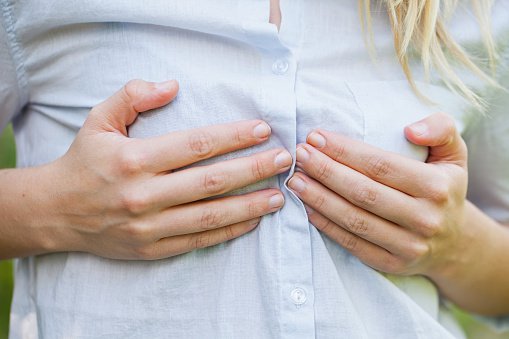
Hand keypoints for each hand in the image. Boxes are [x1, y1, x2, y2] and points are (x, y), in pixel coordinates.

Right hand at [42, 79, 290, 259]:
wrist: (55, 212)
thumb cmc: (83, 162)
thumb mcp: (99, 120)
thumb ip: (132, 96)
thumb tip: (172, 85)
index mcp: (133, 160)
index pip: (196, 145)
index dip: (233, 136)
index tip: (262, 130)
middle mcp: (143, 194)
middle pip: (211, 181)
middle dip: (253, 169)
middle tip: (283, 160)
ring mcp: (148, 226)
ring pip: (210, 215)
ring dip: (250, 205)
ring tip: (279, 195)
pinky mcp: (152, 249)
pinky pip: (198, 240)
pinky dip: (229, 231)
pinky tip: (252, 220)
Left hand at [288, 113, 468, 277]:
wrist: (456, 243)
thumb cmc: (444, 188)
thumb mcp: (454, 154)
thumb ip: (441, 129)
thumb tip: (411, 130)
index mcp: (437, 187)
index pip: (381, 165)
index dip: (344, 151)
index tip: (315, 136)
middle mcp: (424, 218)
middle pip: (364, 192)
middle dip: (326, 171)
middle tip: (299, 155)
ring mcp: (408, 245)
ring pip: (355, 219)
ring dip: (320, 199)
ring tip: (295, 180)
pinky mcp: (392, 264)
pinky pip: (353, 243)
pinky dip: (327, 226)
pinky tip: (307, 208)